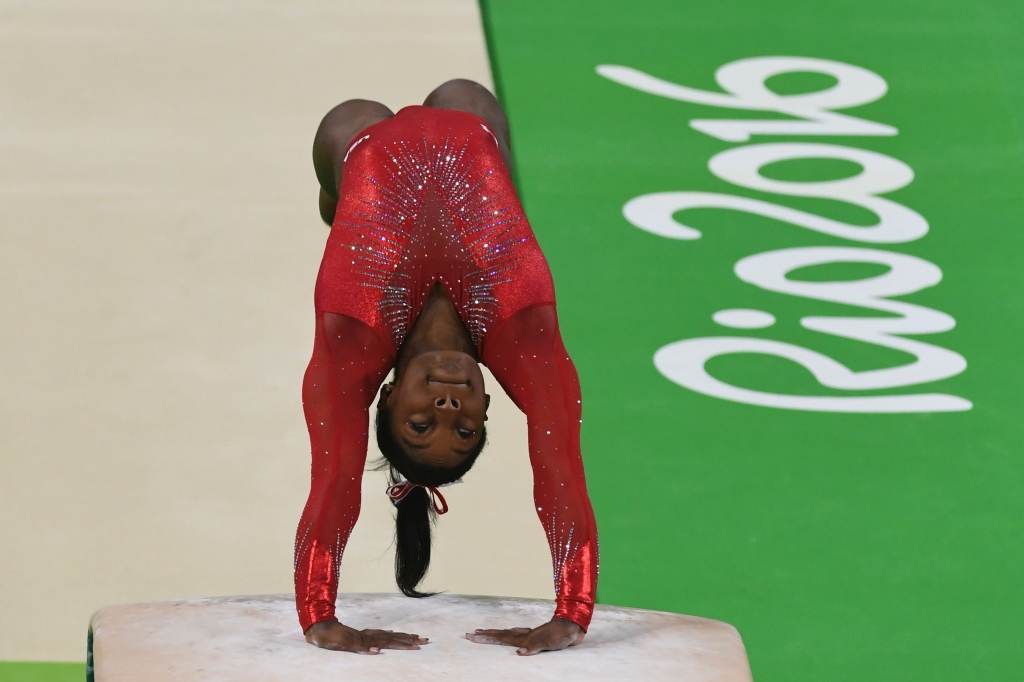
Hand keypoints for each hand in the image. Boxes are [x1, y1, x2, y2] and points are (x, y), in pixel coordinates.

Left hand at [304, 619, 427, 653]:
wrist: (319, 628)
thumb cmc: (329, 638)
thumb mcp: (342, 645)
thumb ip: (359, 648)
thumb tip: (377, 651)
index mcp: (367, 639)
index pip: (390, 642)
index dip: (404, 644)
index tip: (418, 646)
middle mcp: (369, 635)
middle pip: (394, 637)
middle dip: (410, 639)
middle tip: (425, 640)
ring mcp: (366, 634)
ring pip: (389, 635)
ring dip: (403, 636)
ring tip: (416, 636)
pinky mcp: (362, 635)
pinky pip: (381, 635)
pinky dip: (391, 636)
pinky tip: (393, 635)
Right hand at [465, 618, 583, 655]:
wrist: (573, 627)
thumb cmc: (561, 636)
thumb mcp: (549, 643)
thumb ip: (534, 648)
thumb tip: (519, 653)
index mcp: (525, 638)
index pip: (501, 638)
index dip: (486, 638)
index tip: (471, 636)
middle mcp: (525, 635)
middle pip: (500, 635)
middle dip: (485, 636)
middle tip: (470, 634)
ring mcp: (530, 634)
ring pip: (508, 634)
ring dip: (495, 634)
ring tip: (484, 632)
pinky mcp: (536, 636)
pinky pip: (518, 635)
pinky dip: (510, 635)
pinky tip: (512, 637)